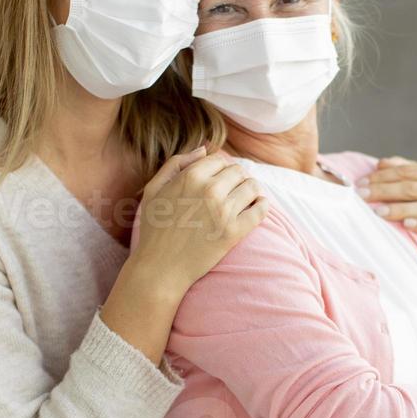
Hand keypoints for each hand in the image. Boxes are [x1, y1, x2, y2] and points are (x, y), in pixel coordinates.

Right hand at [130, 148, 268, 294]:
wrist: (160, 268)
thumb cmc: (154, 229)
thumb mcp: (154, 190)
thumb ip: (176, 164)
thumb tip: (203, 149)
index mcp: (190, 177)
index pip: (219, 160)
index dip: (220, 168)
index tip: (219, 178)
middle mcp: (210, 190)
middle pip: (238, 171)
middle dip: (237, 177)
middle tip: (233, 188)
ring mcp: (224, 212)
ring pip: (252, 187)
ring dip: (251, 188)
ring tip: (246, 196)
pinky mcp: (234, 232)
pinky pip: (260, 210)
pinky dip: (262, 205)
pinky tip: (258, 206)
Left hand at [357, 157, 416, 250]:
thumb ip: (404, 172)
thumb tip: (381, 163)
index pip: (408, 171)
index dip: (383, 176)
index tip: (362, 182)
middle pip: (412, 188)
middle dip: (384, 191)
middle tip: (363, 196)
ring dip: (399, 209)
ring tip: (379, 212)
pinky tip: (406, 225)